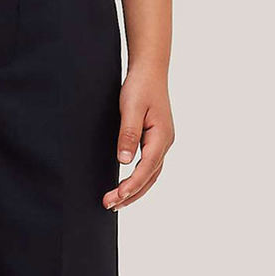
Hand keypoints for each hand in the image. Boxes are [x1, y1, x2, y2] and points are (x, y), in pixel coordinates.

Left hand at [103, 71, 174, 210]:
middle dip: (131, 194)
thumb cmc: (140, 86)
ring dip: (134, 191)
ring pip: (150, 175)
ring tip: (115, 203)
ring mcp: (162, 143)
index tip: (117, 196)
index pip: (147, 167)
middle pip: (150, 177)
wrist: (150, 71)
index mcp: (161, 135)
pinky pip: (149, 167)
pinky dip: (138, 181)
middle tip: (109, 205)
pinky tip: (126, 188)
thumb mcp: (131, 108)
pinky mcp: (155, 141)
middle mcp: (165, 142)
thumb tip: (124, 161)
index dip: (132, 184)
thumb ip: (127, 134)